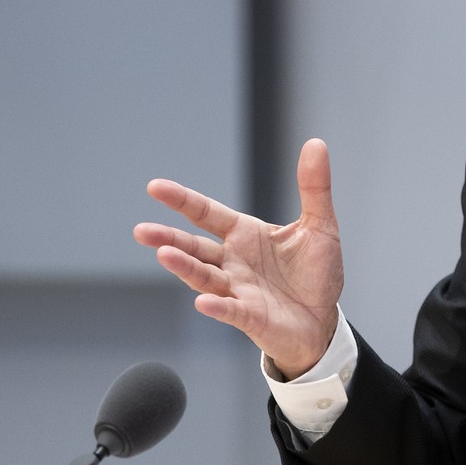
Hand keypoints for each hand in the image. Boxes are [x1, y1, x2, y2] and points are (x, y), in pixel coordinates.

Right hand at [133, 139, 344, 379]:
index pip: (207, 213)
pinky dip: (217, 307)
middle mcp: (234, 262)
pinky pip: (231, 311)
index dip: (182, 200)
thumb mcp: (320, 225)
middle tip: (142, 231)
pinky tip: (203, 303)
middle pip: (195, 247)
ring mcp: (238, 291)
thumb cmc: (315, 274)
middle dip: (169, 238)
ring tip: (164, 255)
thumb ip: (314, 187)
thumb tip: (316, 144)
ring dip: (185, 267)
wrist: (323, 320)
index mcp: (245, 235)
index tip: (155, 187)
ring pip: (205, 277)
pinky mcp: (251, 317)